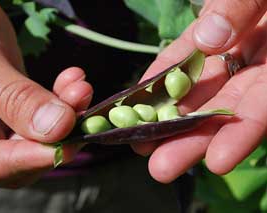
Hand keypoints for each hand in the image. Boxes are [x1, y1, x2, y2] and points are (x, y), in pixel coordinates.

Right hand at [0, 1, 92, 187]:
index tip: (67, 146)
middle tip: (83, 113)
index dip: (29, 161)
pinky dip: (62, 96)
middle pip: (22, 153)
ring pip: (40, 132)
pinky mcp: (18, 106)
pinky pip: (45, 110)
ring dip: (67, 112)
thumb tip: (58, 127)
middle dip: (58, 134)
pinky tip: (74, 78)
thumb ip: (15, 98)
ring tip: (81, 88)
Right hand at [132, 0, 266, 182]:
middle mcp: (239, 54)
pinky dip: (243, 134)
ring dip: (198, 140)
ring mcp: (265, 74)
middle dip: (170, 124)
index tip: (128, 109)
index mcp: (224, 25)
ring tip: (166, 167)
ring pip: (226, 111)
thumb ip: (231, 3)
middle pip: (198, 93)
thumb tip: (206, 39)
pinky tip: (220, 157)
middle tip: (142, 150)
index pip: (180, 58)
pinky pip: (264, 112)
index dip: (154, 83)